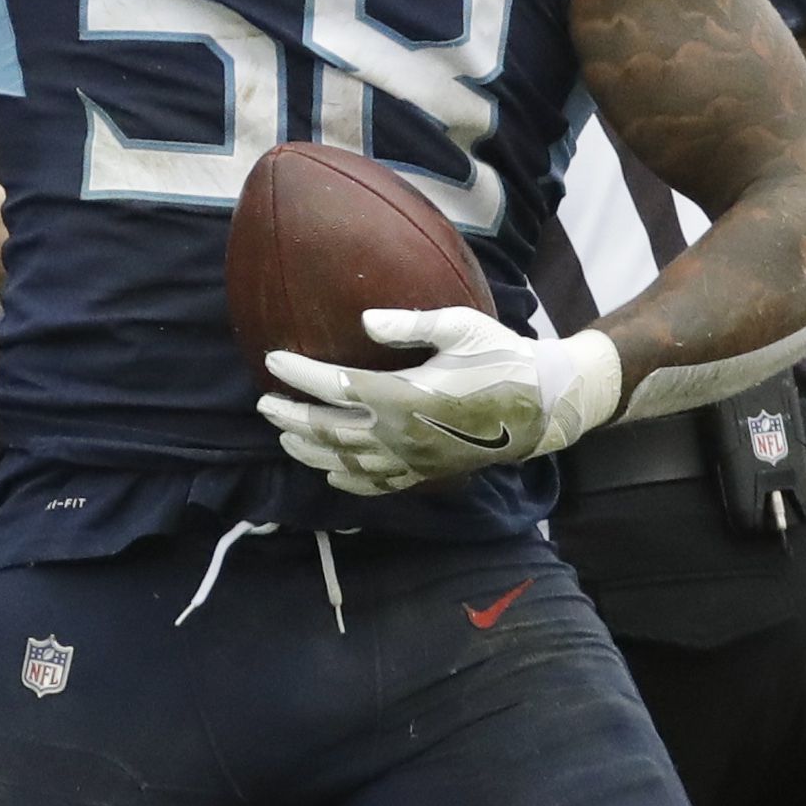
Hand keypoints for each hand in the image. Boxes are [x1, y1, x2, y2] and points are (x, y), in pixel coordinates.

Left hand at [259, 308, 621, 496]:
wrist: (541, 405)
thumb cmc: (502, 357)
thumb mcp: (461, 326)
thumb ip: (410, 324)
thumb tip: (363, 321)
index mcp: (407, 395)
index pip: (338, 387)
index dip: (301, 374)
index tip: (274, 359)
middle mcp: (403, 434)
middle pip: (331, 431)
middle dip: (292, 418)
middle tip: (264, 404)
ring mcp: (413, 459)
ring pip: (347, 462)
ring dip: (310, 450)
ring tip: (284, 436)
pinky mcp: (425, 472)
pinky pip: (377, 484)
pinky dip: (347, 481)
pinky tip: (329, 472)